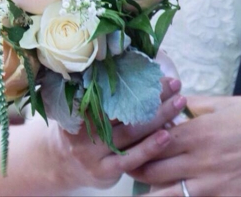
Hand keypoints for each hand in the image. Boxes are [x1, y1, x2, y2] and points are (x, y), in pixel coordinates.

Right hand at [49, 77, 186, 189]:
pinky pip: (130, 159)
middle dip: (151, 95)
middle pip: (123, 109)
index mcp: (78, 106)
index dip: (130, 79)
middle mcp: (83, 128)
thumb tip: (136, 71)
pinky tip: (167, 135)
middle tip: (174, 82)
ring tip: (179, 102)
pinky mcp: (103, 171)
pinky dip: (149, 147)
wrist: (60, 163)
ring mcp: (92, 152)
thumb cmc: (80, 128)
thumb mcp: (80, 107)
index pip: (108, 90)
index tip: (152, 70)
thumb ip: (100, 95)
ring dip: (158, 117)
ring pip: (130, 132)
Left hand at [130, 95, 240, 195]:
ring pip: (170, 194)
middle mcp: (200, 160)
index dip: (135, 146)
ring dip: (153, 192)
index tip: (125, 146)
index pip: (151, 142)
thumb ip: (191, 106)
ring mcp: (216, 184)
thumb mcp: (222, 104)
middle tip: (128, 167)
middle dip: (137, 170)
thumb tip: (170, 105)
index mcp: (196, 132)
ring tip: (143, 190)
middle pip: (154, 171)